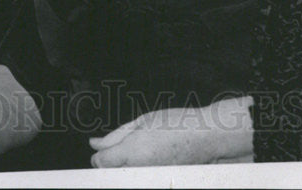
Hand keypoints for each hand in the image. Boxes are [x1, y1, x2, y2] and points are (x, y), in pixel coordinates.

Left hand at [89, 97, 253, 167]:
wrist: (206, 137)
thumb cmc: (178, 124)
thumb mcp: (142, 121)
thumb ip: (115, 135)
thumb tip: (95, 143)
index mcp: (133, 151)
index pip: (102, 162)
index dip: (99, 155)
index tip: (103, 149)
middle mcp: (140, 169)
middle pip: (111, 172)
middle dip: (111, 161)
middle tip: (124, 148)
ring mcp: (150, 178)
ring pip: (125, 176)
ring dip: (125, 166)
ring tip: (142, 151)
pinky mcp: (159, 181)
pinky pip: (139, 178)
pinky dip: (138, 170)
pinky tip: (151, 158)